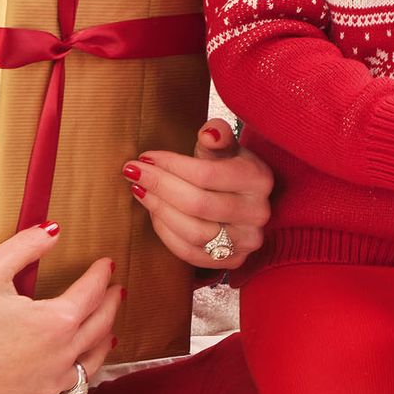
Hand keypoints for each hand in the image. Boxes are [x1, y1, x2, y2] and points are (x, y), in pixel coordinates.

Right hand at [0, 224, 121, 393]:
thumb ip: (26, 246)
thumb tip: (53, 230)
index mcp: (56, 322)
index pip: (92, 292)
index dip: (101, 275)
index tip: (106, 265)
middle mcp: (61, 357)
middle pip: (101, 327)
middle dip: (111, 305)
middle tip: (117, 292)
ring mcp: (50, 385)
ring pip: (91, 363)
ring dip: (103, 342)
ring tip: (108, 330)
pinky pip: (64, 387)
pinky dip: (74, 371)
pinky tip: (72, 364)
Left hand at [127, 118, 273, 269]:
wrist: (242, 198)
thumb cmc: (228, 167)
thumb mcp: (226, 147)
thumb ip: (218, 135)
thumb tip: (209, 132)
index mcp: (259, 179)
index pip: (207, 174)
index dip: (171, 165)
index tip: (146, 157)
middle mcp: (258, 212)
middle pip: (198, 204)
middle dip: (159, 186)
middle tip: (134, 172)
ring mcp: (246, 241)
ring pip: (193, 232)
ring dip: (159, 210)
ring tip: (140, 191)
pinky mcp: (233, 260)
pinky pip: (190, 253)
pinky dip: (166, 234)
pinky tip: (154, 214)